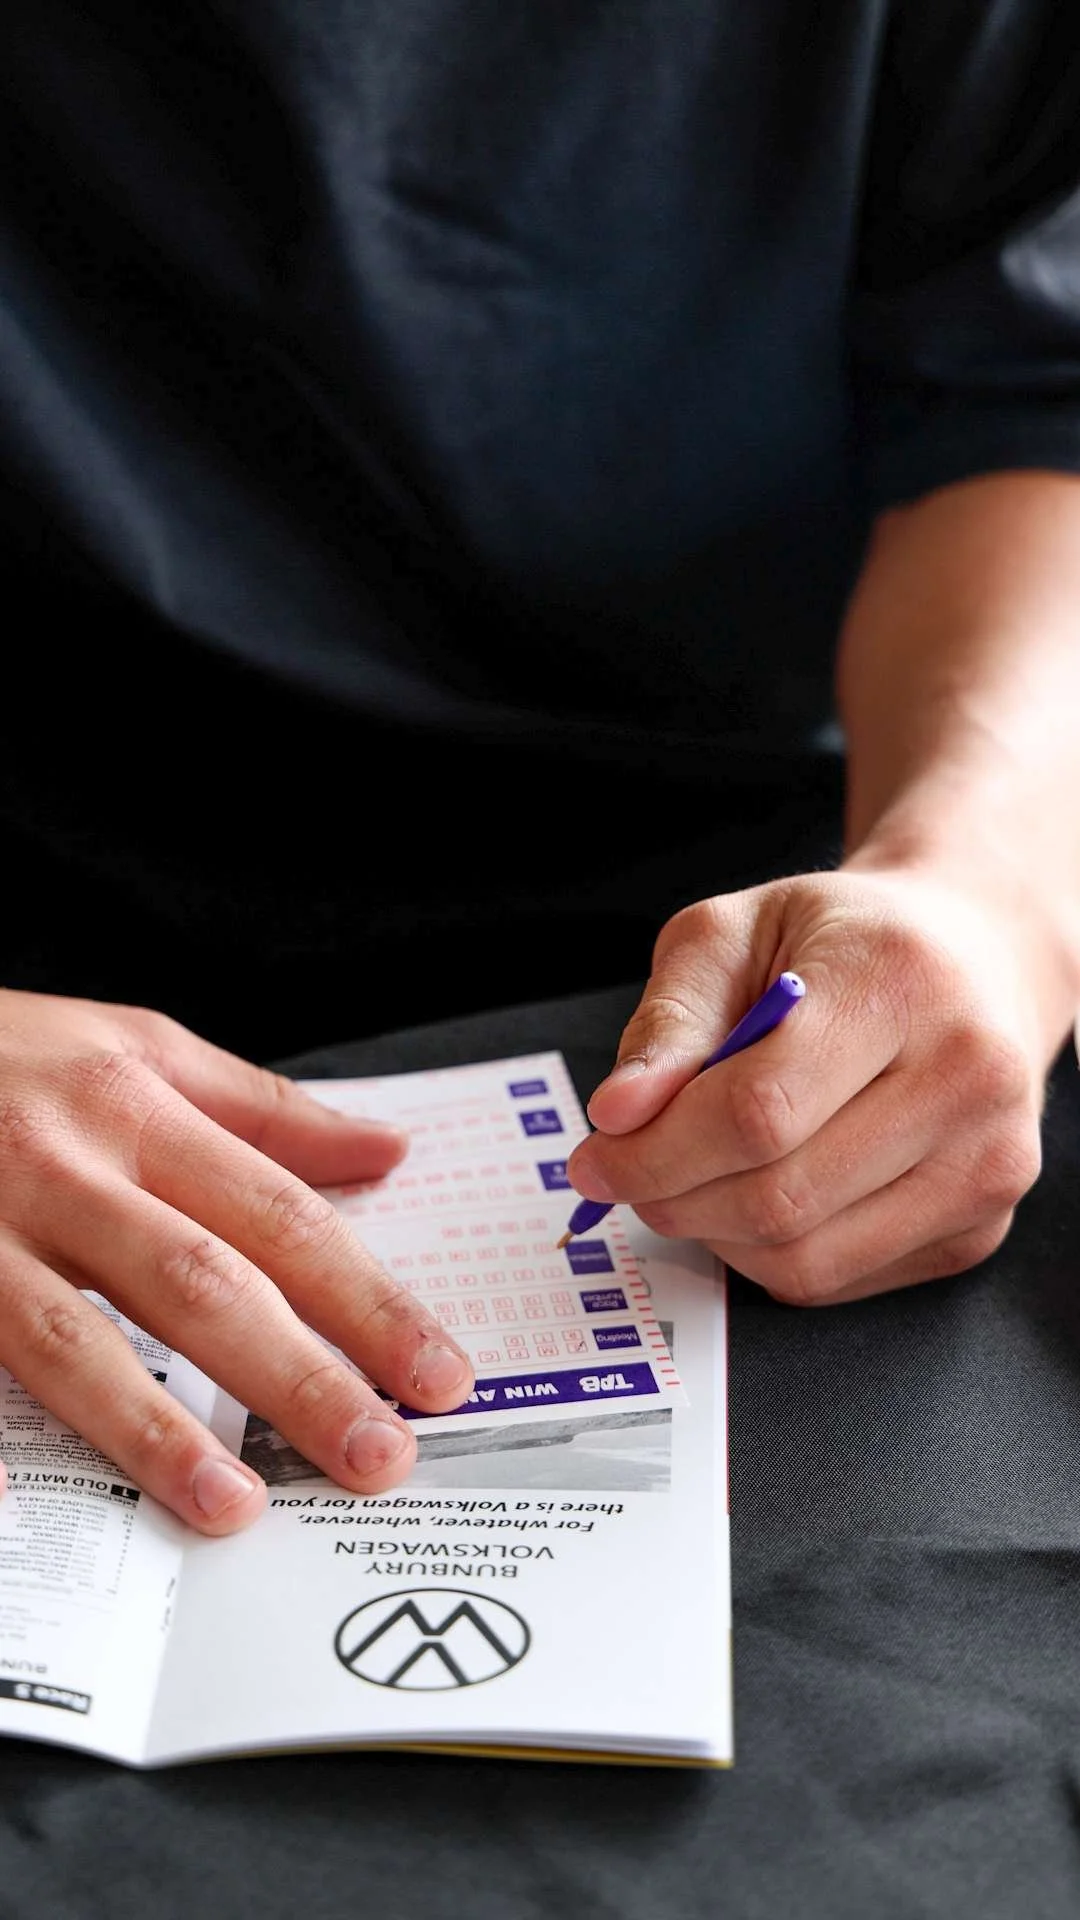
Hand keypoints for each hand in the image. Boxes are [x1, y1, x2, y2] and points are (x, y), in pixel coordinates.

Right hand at [0, 992, 472, 1531]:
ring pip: (76, 1342)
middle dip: (299, 1377)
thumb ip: (260, 1106)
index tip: (438, 1371)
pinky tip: (19, 1503)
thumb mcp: (133, 1046)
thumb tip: (384, 1148)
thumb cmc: (4, 1053)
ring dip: (160, 1432)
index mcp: (135, 1108)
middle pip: (201, 1284)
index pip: (279, 1216)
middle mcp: (63, 1169)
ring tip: (238, 1507)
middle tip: (382, 1456)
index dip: (366, 1299)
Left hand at [566, 866, 1074, 1303]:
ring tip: (695, 1177)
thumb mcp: (734, 934)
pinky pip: (838, 1280)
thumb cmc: (844, 942)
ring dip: (716, 1235)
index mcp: (900, 984)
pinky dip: (770, 1254)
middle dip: (674, 1198)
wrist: (971, 959)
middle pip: (780, 1197)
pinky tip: (760, 1193)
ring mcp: (988, 1162)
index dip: (656, 1150)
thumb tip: (619, 1115)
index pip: (758, 1111)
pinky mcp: (983, 1225)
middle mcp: (967, 1078)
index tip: (597, 1156)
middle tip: (629, 1172)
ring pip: (806, 1258)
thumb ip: (671, 1023)